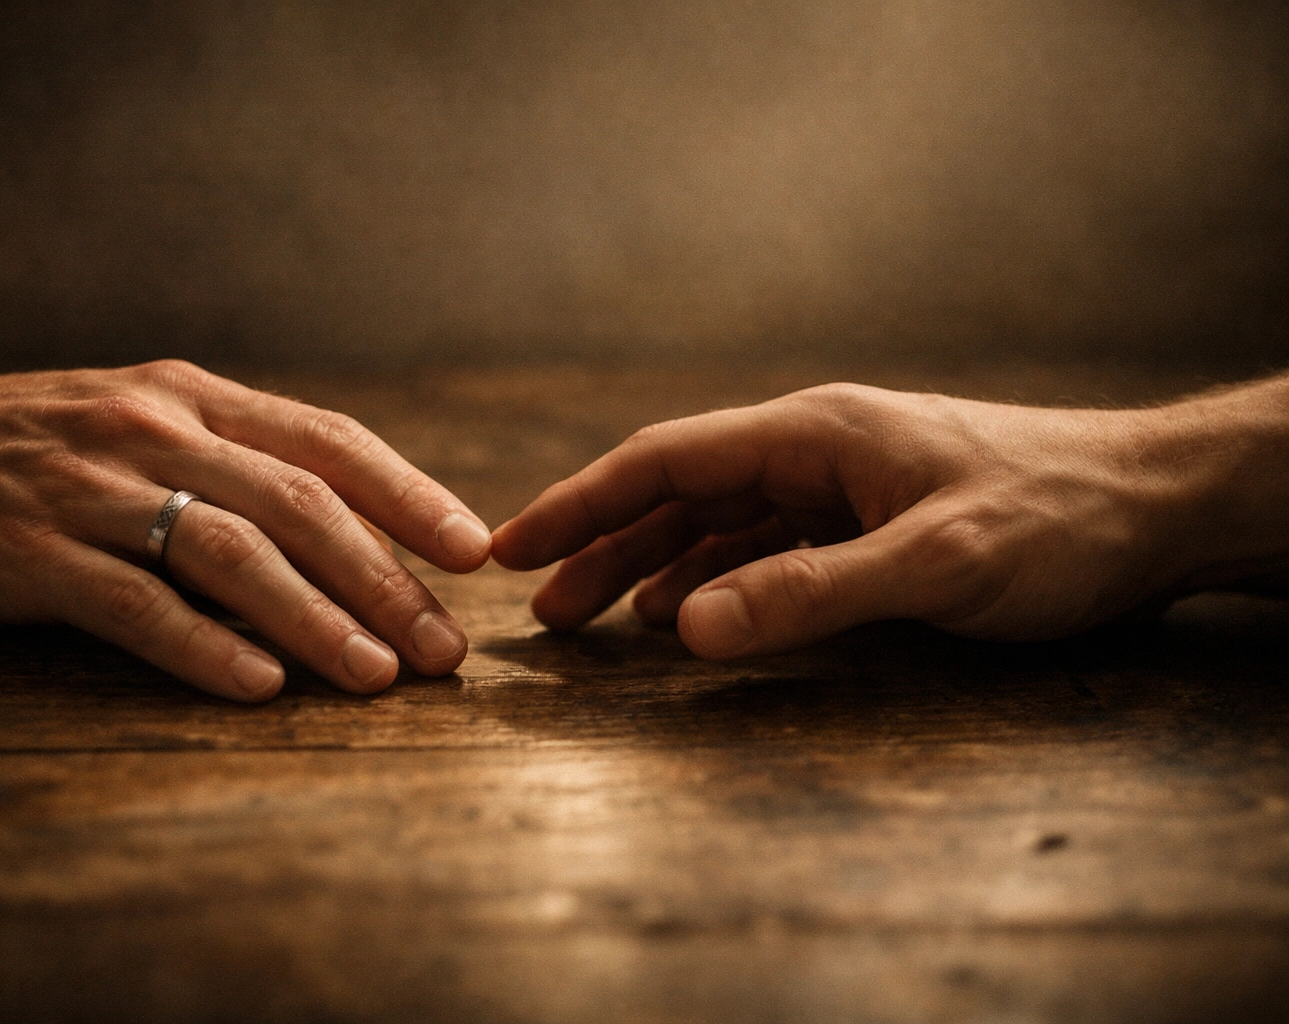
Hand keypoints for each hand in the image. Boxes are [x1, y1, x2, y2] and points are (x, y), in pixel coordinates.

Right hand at [0, 341, 491, 700]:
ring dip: (315, 619)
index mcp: (189, 396)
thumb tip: (338, 531)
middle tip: (443, 648)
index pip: (326, 440)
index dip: (408, 494)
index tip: (473, 550)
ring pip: (231, 553)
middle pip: (298, 505)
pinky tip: (258, 688)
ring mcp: (88, 488)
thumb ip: (225, 461)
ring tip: (376, 677)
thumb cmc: (18, 444)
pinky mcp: (26, 552)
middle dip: (385, 579)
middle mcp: (151, 429)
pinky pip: (133, 603)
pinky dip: (203, 648)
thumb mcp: (131, 422)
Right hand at [491, 379, 1288, 657]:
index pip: (668, 459)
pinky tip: (688, 615)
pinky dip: (714, 581)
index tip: (513, 546)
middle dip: (601, 544)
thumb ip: (811, 593)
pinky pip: (766, 548)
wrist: (1160, 508)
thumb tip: (684, 629)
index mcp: (816, 433)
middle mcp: (816, 449)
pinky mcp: (869, 520)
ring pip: (717, 523)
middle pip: (679, 491)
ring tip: (588, 618)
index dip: (583, 503)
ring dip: (650, 567)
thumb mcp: (937, 563)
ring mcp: (842, 484)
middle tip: (537, 603)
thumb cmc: (1059, 521)